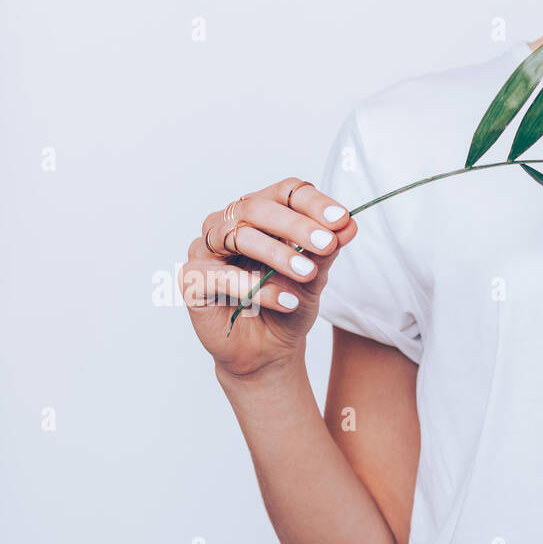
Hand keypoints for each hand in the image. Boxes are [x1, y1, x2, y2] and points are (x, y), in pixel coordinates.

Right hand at [182, 178, 356, 377]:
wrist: (267, 351)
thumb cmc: (287, 306)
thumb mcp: (313, 279)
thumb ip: (326, 252)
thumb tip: (349, 225)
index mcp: (259, 215)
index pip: (284, 192)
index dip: (313, 203)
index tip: (341, 220)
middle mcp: (227, 224)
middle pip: (257, 207)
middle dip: (296, 225)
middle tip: (326, 243)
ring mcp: (205, 250)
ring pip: (237, 236)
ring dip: (277, 253)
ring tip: (307, 273)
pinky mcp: (192, 280)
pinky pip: (222, 276)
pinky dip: (257, 288)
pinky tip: (286, 302)